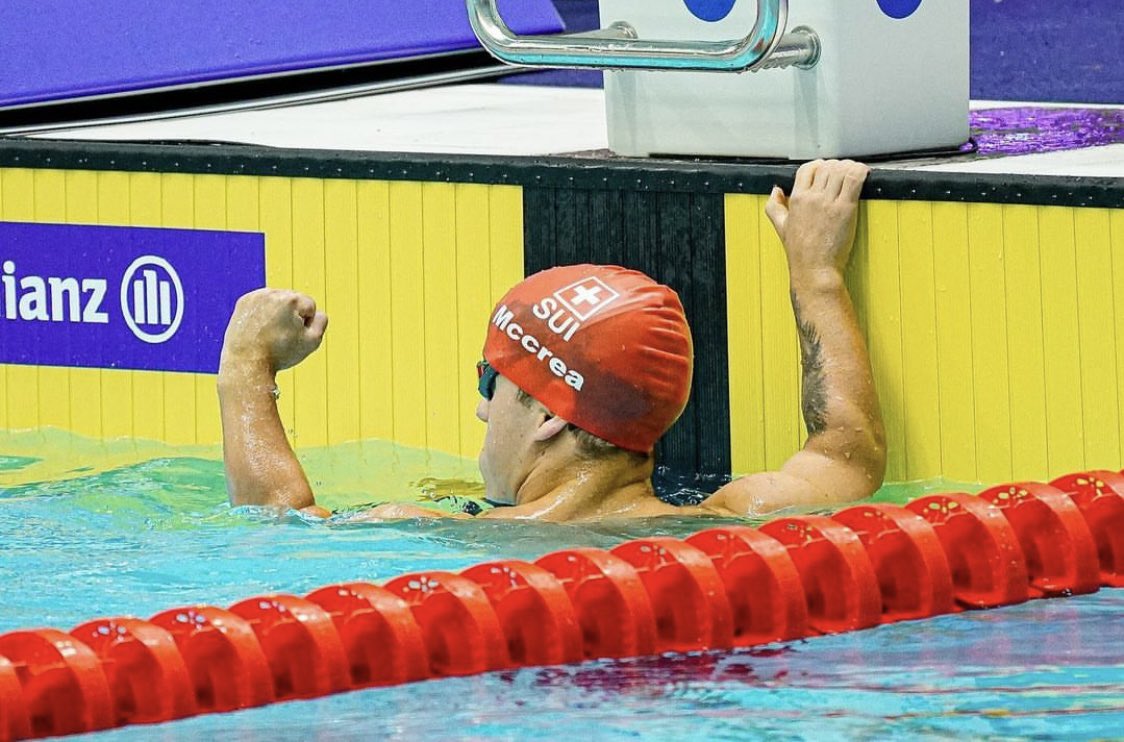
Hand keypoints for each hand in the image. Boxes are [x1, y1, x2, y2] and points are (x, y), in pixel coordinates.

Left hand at [219, 289, 328, 374]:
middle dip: (291, 316)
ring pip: (278, 301)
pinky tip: (260, 329)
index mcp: (291, 299)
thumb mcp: (312, 341)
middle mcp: (273, 293)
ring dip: (278, 313)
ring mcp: (256, 296)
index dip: (306, 324)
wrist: (247, 363)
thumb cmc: (280, 354)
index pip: (310, 306)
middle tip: (280, 336)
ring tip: (270, 333)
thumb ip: (322, 321)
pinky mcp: (244, 302)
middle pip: (294, 301)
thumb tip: (316, 311)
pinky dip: (263, 314)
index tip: (292, 337)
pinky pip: (262, 304)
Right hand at [766, 159, 868, 279]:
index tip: (826, 170)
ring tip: (855, 173)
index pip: (808, 169)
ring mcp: (828, 202)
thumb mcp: (781, 228)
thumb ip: (774, 207)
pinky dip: (861, 172)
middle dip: (837, 166)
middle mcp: (812, 198)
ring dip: (850, 167)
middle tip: (844, 173)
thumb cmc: (801, 254)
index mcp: (796, 199)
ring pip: (841, 170)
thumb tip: (775, 191)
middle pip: (826, 167)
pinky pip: (855, 179)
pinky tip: (865, 175)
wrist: (814, 270)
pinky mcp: (845, 209)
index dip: (819, 165)